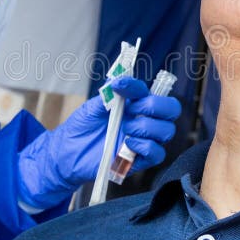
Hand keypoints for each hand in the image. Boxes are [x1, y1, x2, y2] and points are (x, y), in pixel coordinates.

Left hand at [17, 76, 180, 209]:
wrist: (68, 152)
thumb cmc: (82, 127)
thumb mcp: (92, 106)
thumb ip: (109, 94)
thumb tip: (120, 80)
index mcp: (137, 105)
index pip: (153, 91)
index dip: (139, 87)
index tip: (119, 86)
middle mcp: (145, 120)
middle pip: (172, 109)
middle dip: (155, 106)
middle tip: (133, 109)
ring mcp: (144, 140)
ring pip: (167, 130)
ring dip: (147, 127)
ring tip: (126, 128)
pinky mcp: (140, 160)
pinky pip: (158, 153)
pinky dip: (145, 146)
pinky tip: (127, 143)